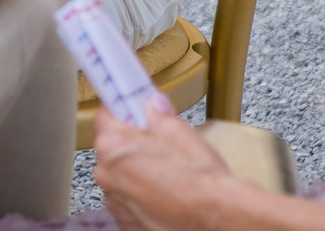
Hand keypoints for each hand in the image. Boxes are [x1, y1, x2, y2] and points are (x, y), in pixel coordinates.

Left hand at [91, 94, 239, 230]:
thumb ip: (159, 116)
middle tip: (159, 149)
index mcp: (113, 146)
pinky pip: (129, 204)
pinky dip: (142, 200)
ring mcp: (115, 202)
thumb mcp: (181, 133)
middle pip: (112, 150)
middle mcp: (107, 175)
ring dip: (136, 176)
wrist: (219, 221)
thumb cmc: (201, 181)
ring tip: (167, 178)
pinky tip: (166, 198)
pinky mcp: (127, 224)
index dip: (123, 113)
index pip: (105, 117)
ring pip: (120, 179)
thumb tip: (154, 106)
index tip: (133, 113)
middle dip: (132, 147)